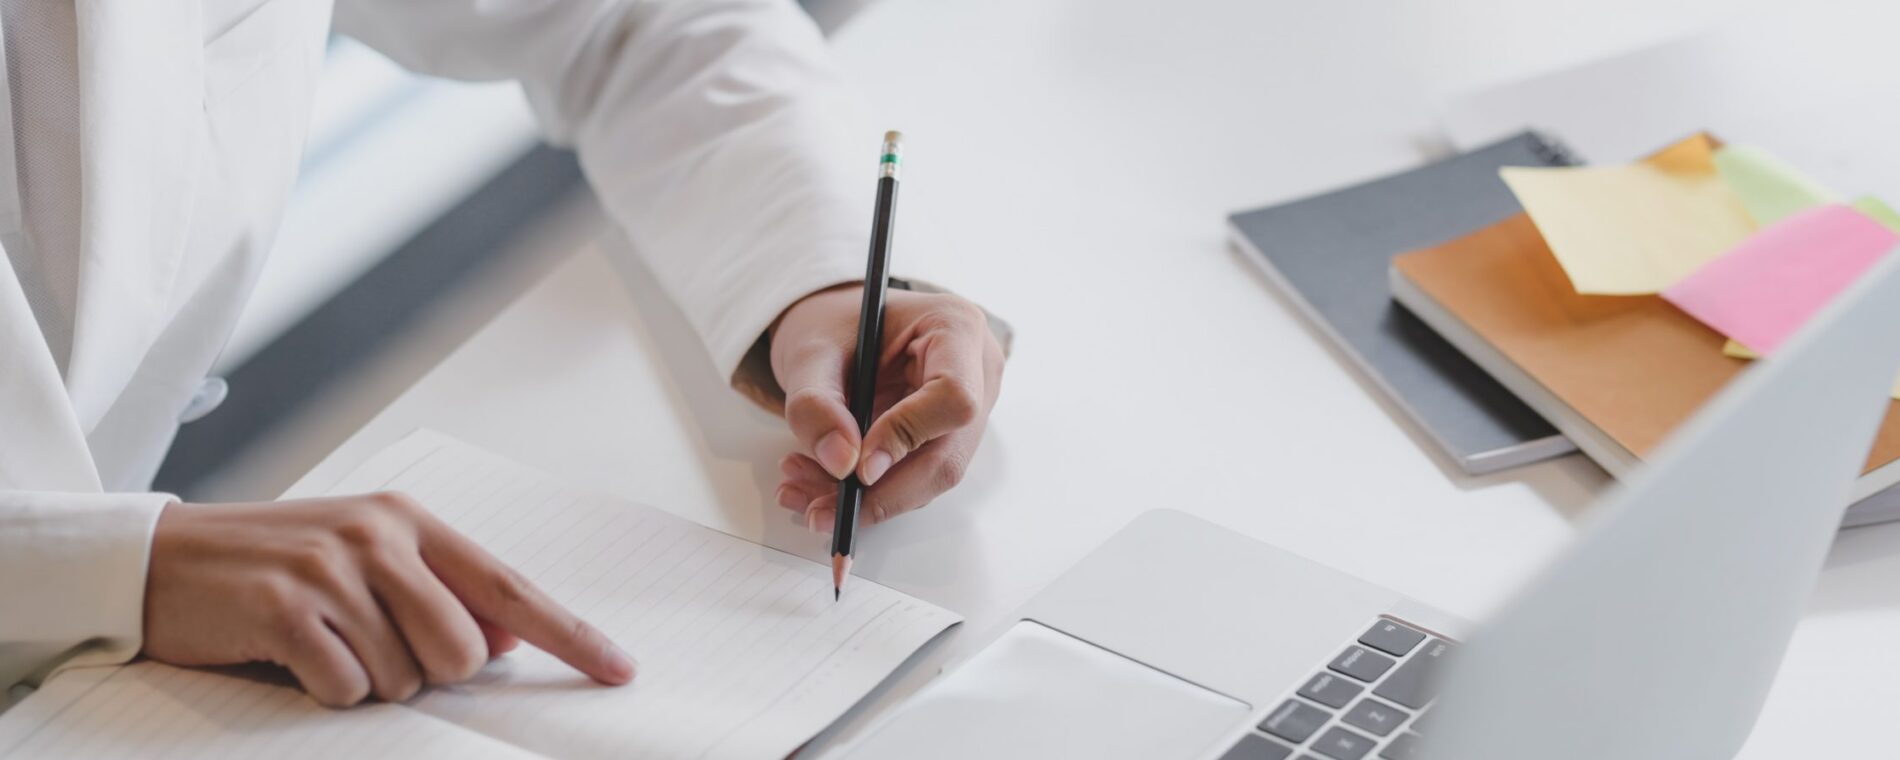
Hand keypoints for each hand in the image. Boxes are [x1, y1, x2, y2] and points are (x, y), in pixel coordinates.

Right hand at [142, 494, 634, 706]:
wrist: (158, 560)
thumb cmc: (272, 568)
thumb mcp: (362, 563)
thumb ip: (437, 593)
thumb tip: (506, 641)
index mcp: (409, 521)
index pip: (511, 588)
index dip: (571, 635)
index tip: (620, 671)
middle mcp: (379, 536)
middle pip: (461, 651)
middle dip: (426, 674)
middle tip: (367, 649)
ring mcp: (331, 569)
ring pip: (405, 677)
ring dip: (366, 682)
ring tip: (321, 645)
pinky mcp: (286, 608)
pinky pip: (346, 688)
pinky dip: (324, 693)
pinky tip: (291, 658)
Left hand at [770, 286, 1003, 529]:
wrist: (838, 327)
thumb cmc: (834, 323)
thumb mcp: (811, 350)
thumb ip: (816, 403)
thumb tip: (841, 464)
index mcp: (956, 328)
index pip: (954, 397)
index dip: (907, 437)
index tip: (856, 467)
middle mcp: (976, 373)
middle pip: (946, 455)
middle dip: (880, 494)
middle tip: (820, 512)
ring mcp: (967, 411)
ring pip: (928, 477)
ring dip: (865, 499)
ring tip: (801, 491)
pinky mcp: (945, 438)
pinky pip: (912, 478)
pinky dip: (863, 493)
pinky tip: (817, 486)